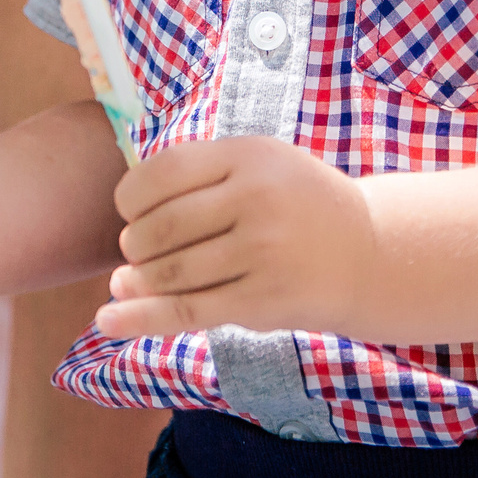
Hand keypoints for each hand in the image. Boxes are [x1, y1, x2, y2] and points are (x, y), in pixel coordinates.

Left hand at [96, 137, 376, 339]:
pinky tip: (107, 321)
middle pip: (160, 227)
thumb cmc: (298, 205)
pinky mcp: (263, 300)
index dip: (130, 196)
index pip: (164, 172)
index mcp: (248, 156)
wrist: (370, 253)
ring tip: (128, 282)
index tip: (127, 210)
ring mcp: (261, 252)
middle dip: (135, 245)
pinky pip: (188, 311)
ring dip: (138, 282)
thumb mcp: (260, 165)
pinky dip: (141, 319)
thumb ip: (200, 177)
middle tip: (137, 251)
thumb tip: (123, 215)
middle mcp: (255, 199)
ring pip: (170, 273)